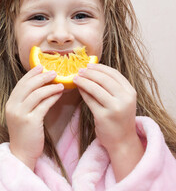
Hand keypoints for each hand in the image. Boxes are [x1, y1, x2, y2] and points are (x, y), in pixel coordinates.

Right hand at [6, 65, 63, 170]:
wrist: (22, 153)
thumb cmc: (25, 134)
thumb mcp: (22, 115)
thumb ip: (27, 102)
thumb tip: (42, 86)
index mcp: (10, 104)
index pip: (20, 84)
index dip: (31, 74)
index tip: (41, 67)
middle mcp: (13, 107)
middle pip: (27, 86)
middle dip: (41, 77)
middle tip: (54, 72)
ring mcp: (21, 114)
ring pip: (36, 94)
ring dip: (50, 86)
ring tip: (61, 83)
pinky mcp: (31, 121)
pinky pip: (44, 105)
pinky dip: (52, 97)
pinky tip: (60, 94)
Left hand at [73, 63, 143, 180]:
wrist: (122, 141)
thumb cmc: (119, 118)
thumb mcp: (121, 100)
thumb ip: (111, 87)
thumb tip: (91, 71)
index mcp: (131, 92)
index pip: (114, 74)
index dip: (100, 67)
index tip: (89, 64)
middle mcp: (125, 99)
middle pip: (104, 79)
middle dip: (90, 73)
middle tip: (80, 70)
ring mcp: (115, 108)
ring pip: (95, 88)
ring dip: (83, 80)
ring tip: (75, 77)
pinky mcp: (103, 116)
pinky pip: (89, 99)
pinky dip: (82, 91)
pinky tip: (77, 88)